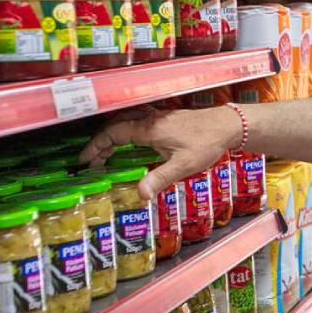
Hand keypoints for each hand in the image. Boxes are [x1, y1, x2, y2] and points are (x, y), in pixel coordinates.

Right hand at [80, 106, 239, 200]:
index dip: (95, 146)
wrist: (228, 125)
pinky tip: (130, 141)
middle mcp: (151, 119)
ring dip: (112, 134)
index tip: (84, 159)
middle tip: (92, 161)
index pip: (113, 133)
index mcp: (150, 129)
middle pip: (116, 125)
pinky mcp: (167, 118)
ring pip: (126, 120)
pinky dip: (126, 129)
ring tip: (105, 152)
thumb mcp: (183, 165)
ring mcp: (159, 117)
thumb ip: (160, 179)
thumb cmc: (207, 143)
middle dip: (100, 142)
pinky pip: (138, 120)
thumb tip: (140, 195)